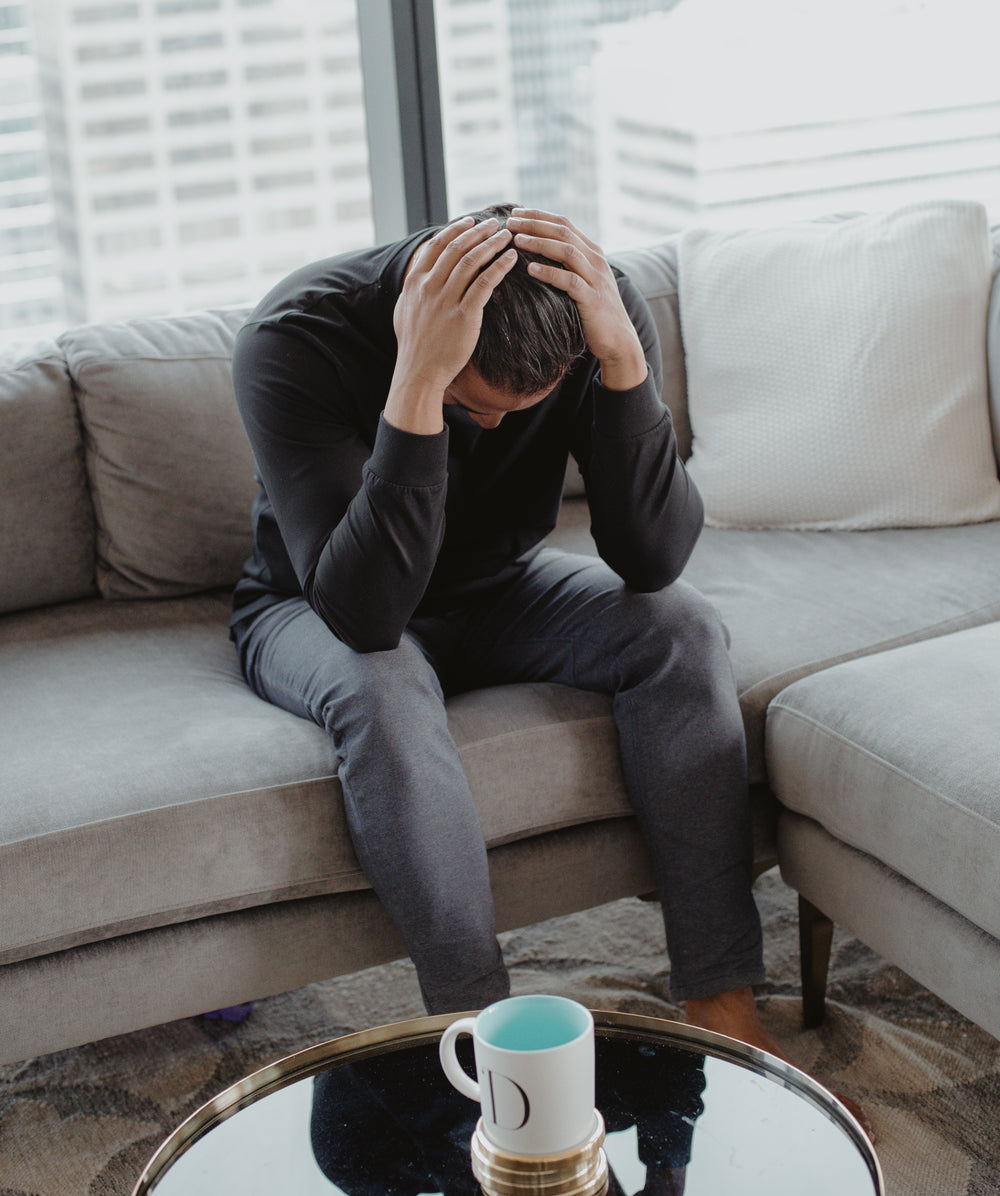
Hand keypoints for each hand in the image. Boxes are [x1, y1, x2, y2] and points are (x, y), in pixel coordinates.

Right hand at [386, 216, 515, 433]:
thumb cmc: (413, 345)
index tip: (472, 222)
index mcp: (414, 282)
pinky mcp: (464, 316)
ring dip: (492, 244)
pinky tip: (511, 258)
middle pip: (457, 247)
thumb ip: (411, 289)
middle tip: (495, 223)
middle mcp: (428, 286)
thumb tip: (415, 273)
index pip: (437, 244)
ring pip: (472, 261)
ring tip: (507, 236)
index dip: (456, 229)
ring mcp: (446, 301)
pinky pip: (485, 283)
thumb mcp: (403, 310)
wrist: (418, 373)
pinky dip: (500, 266)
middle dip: (478, 231)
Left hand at [506, 208, 647, 390]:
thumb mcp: (583, 282)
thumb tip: (538, 253)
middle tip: (510, 223)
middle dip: (535, 225)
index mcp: (592, 252)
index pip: (564, 224)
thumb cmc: (594, 312)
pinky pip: (570, 281)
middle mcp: (596, 260)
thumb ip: (568, 266)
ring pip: (567, 251)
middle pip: (563, 232)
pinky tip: (530, 269)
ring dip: (540, 244)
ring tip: (517, 241)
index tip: (515, 214)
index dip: (539, 216)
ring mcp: (596, 278)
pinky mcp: (593, 299)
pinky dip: (549, 273)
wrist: (618, 341)